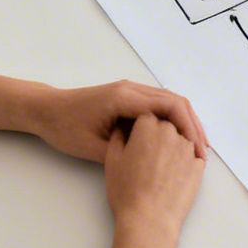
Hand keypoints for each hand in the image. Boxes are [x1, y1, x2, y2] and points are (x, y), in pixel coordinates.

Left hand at [30, 80, 208, 163]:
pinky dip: (172, 120)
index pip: (168, 106)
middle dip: (193, 125)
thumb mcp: (92, 148)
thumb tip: (154, 159)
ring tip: (195, 146)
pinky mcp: (128, 97)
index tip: (196, 150)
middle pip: (175, 101)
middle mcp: (131, 89)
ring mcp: (130, 91)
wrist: (45, 111)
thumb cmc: (64, 128)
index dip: (187, 128)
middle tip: (203, 151)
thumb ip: (124, 151)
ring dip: (185, 122)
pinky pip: (158, 105)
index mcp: (124, 98)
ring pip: (170, 101)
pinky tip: (176, 139)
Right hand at [103, 114, 205, 233]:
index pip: (146, 116)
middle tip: (146, 157)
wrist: (149, 219)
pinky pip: (192, 156)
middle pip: (165, 125)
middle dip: (157, 136)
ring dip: (172, 148)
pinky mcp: (199, 165)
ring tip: (159, 169)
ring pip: (180, 140)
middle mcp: (172, 133)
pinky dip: (184, 162)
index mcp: (149, 127)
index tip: (134, 140)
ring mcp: (188, 149)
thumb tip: (123, 128)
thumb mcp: (112, 161)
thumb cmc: (127, 192)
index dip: (139, 127)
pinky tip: (173, 176)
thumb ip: (118, 137)